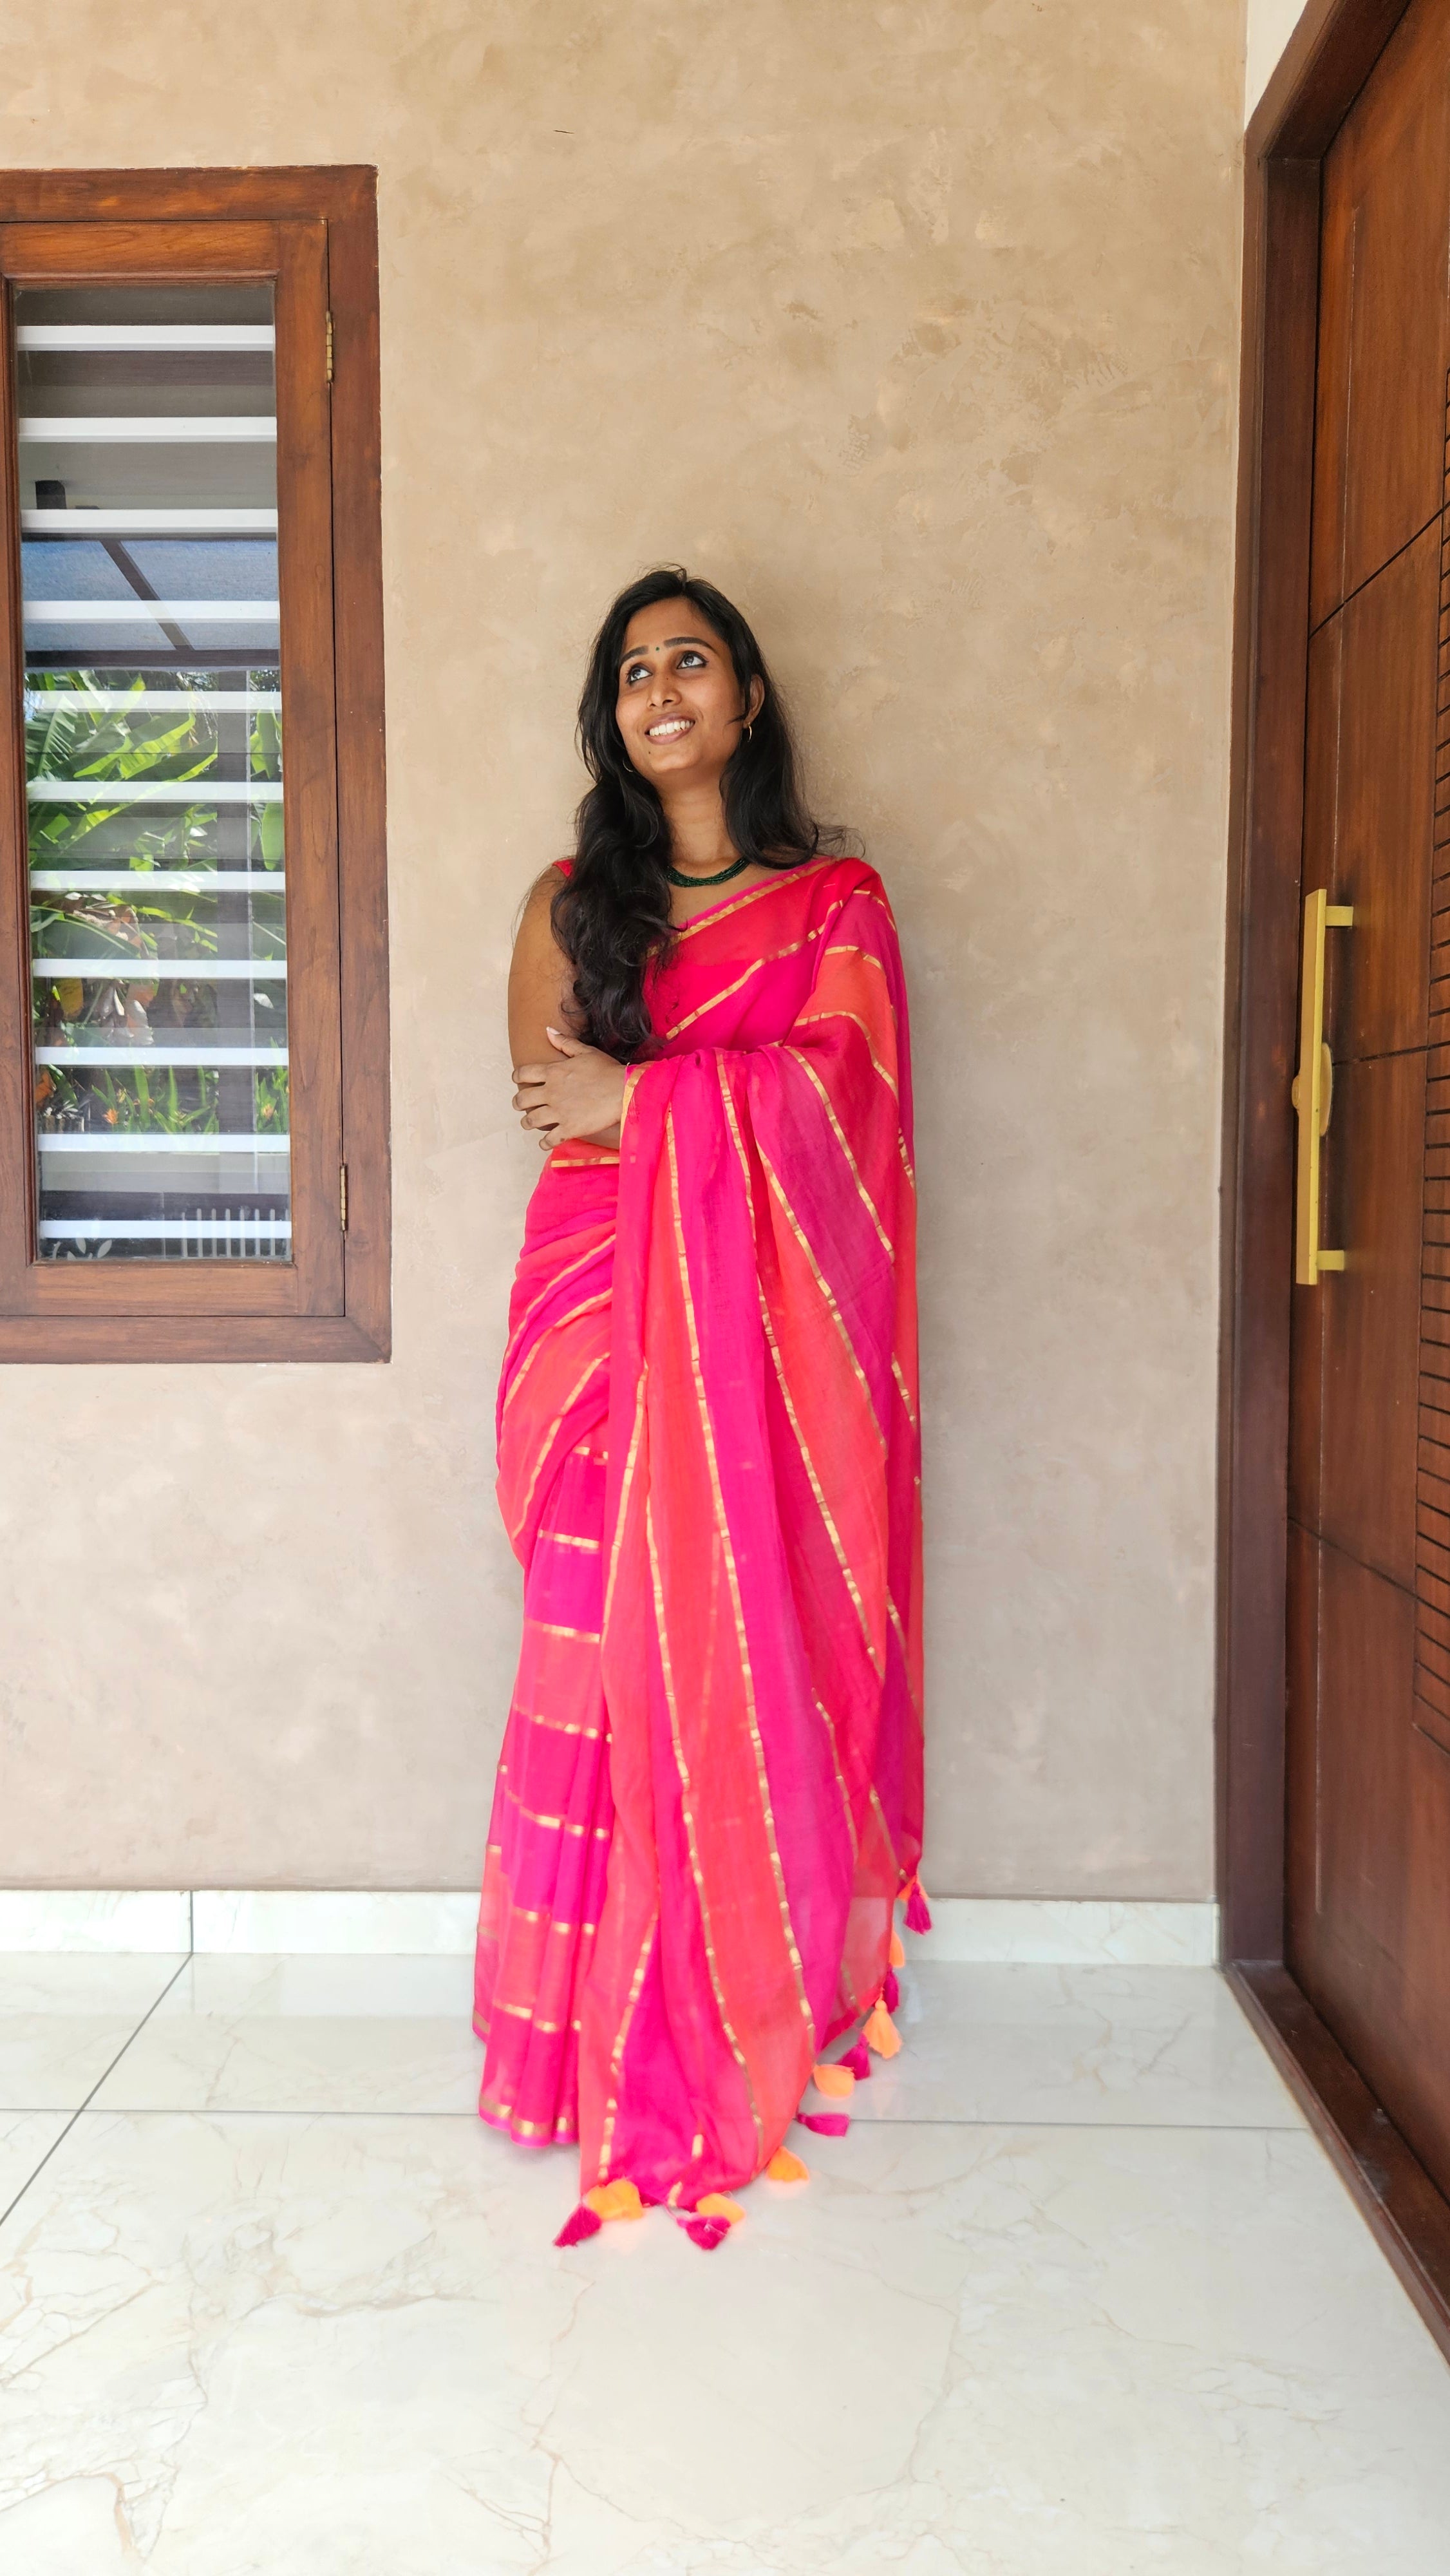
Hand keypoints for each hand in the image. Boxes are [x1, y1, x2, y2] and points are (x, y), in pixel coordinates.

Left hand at [512, 1026, 627, 1150]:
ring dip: (527, 1122)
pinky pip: (549, 1139)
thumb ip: (565, 1043)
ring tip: (529, 1123)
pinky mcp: (569, 1128)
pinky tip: (544, 1142)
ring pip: (531, 1120)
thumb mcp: (586, 1051)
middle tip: (520, 1105)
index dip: (517, 1077)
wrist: (623, 1090)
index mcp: (553, 1072)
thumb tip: (548, 1031)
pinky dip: (544, 1142)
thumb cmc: (607, 1070)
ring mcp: (559, 1112)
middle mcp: (551, 1092)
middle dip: (518, 1103)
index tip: (517, 1080)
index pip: (523, 1073)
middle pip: (522, 1099)